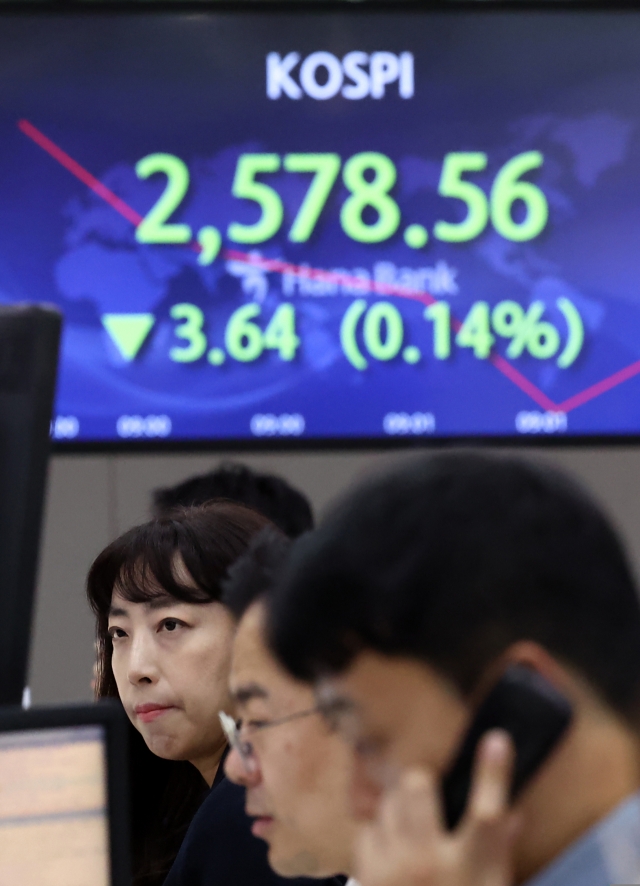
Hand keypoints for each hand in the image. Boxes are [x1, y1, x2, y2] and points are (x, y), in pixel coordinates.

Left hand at [354, 730, 519, 885]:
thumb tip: (515, 815)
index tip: (496, 738)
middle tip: (426, 797)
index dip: (494, 773)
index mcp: (472, 869)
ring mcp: (393, 870)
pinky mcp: (367, 878)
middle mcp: (430, 864)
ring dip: (398, 810)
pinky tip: (391, 852)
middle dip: (419, 783)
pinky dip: (378, 835)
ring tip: (410, 831)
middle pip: (416, 786)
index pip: (488, 813)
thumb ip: (501, 852)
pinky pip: (366, 831)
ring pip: (386, 803)